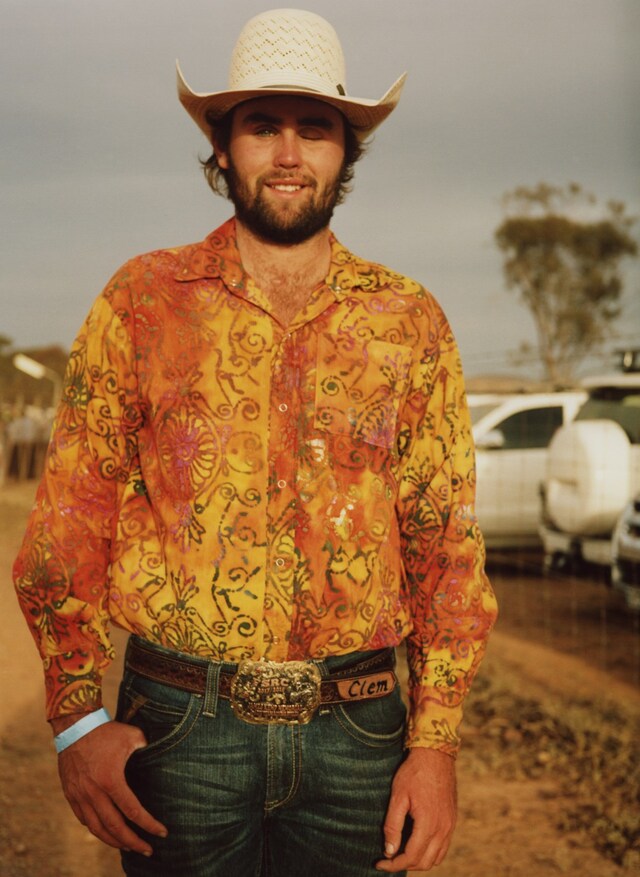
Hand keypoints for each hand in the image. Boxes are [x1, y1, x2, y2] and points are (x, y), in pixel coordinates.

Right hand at [54, 719, 167, 855]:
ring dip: (114, 841)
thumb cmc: (106, 731)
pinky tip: (107, 832)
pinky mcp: (71, 795)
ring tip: (129, 846)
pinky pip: (84, 820)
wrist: (75, 727)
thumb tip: (160, 754)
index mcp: (111, 780)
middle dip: (133, 842)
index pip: (133, 811)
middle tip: (148, 850)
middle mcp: (94, 793)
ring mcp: (80, 796)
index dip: (149, 825)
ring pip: (97, 829)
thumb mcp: (133, 736)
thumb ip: (148, 748)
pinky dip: (97, 829)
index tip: (162, 833)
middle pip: (115, 828)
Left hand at [376, 748, 456, 871]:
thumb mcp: (398, 796)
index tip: (380, 862)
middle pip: (425, 862)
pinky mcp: (452, 820)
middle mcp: (443, 829)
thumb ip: (393, 825)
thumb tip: (389, 851)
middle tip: (388, 858)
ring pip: (436, 858)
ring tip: (401, 853)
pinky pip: (443, 847)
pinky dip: (430, 853)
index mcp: (429, 824)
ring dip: (419, 861)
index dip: (393, 864)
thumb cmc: (414, 773)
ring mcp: (450, 825)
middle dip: (405, 865)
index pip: (411, 857)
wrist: (436, 755)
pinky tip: (417, 844)